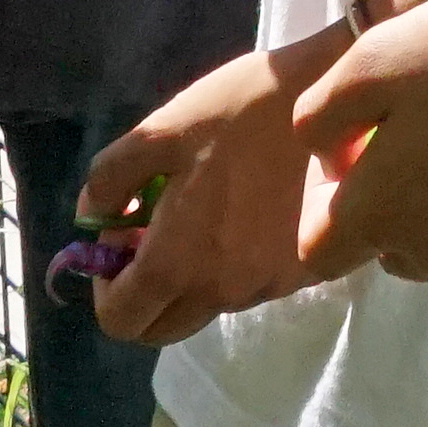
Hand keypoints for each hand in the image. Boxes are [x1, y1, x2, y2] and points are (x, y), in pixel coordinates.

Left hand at [77, 19, 361, 344]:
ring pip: (206, 307)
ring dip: (190, 276)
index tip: (120, 238)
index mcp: (179, 261)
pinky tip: (246, 209)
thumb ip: (110, 180)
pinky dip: (232, 264)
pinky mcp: (301, 274)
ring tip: (205, 209)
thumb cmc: (239, 109)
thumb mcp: (159, 130)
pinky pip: (248, 287)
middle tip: (152, 232)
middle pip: (160, 329)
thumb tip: (96, 217)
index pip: (120, 321)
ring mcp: (266, 287)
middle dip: (143, 292)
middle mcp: (222, 291)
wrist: (331, 97)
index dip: (105, 285)